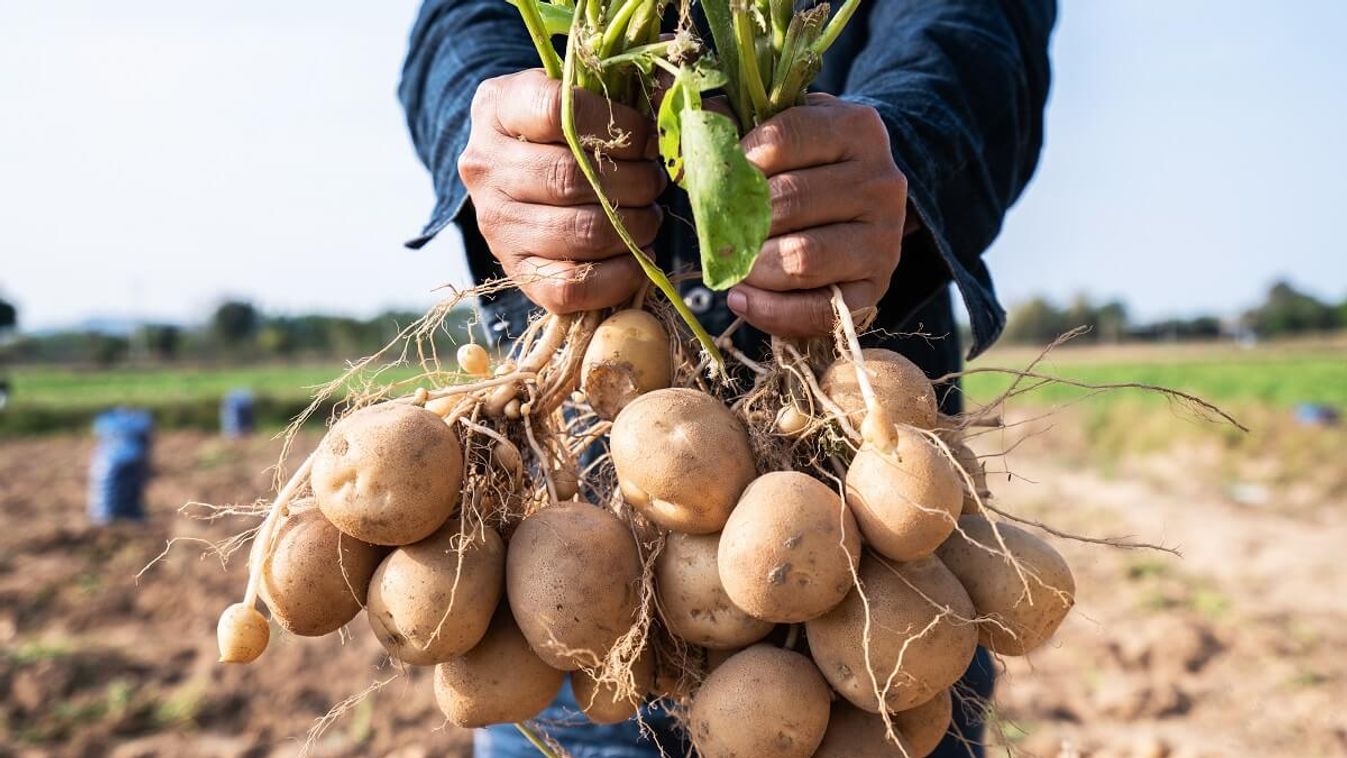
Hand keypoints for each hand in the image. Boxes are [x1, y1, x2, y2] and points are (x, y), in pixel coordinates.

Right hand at [459, 69, 665, 312]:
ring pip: (580, 234)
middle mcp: (486, 166)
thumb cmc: (562, 128)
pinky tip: (636, 256)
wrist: (517, 172)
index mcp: (499, 107)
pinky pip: (570, 286)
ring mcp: (496, 223)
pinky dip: (619, 277)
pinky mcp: (515, 270)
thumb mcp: (579, 91)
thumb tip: (675, 105)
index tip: (648, 140)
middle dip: (635, 183)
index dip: (619, 128)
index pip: (560, 111)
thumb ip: (621, 91)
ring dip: (634, 228)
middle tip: (654, 182)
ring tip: (648, 217)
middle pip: (572, 178)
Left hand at [726, 94, 908, 336]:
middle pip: (788, 202)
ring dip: (753, 266)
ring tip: (735, 263)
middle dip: (738, 221)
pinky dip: (770, 310)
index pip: (784, 138)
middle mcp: (881, 181)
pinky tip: (742, 297)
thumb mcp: (782, 130)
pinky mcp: (876, 287)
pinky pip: (818, 310)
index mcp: (856, 128)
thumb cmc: (807, 164)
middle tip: (716, 229)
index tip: (719, 176)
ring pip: (802, 259)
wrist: (860, 205)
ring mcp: (884, 238)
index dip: (738, 160)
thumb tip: (699, 124)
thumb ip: (737, 121)